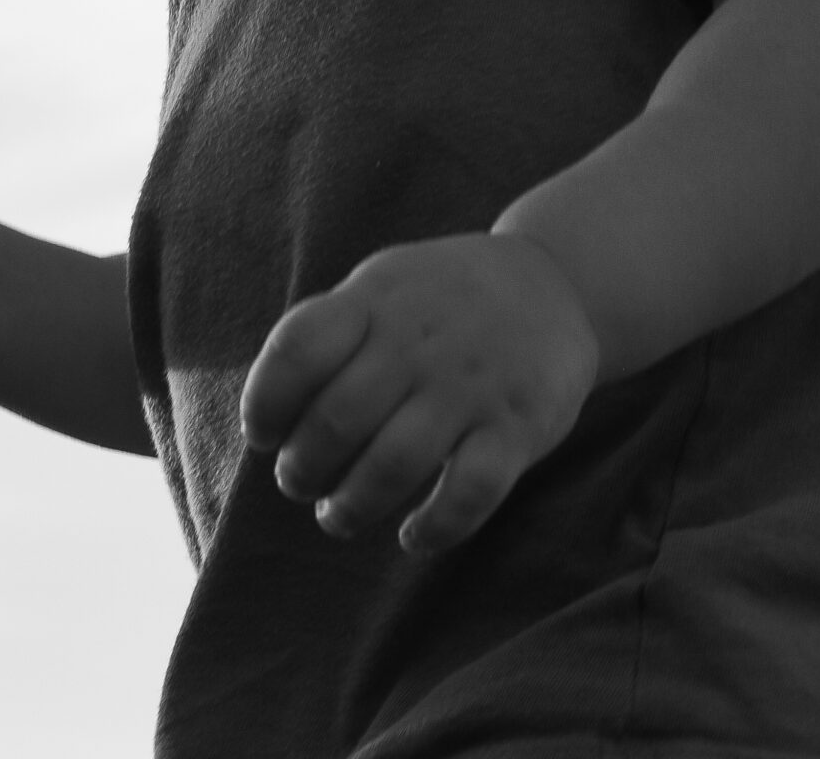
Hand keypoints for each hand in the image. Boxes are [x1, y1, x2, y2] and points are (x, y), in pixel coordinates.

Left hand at [240, 232, 599, 555]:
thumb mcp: (383, 287)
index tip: (264, 435)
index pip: (299, 348)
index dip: (266, 401)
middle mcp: (419, 340)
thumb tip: (269, 414)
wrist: (555, 283)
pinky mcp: (518, 426)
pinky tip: (414, 536)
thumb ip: (332, 334)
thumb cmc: (442, 299)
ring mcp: (470, 384)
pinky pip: (470, 492)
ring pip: (395, 464)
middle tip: (300, 485)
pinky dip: (435, 526)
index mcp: (376, 299)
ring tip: (339, 516)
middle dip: (304, 469)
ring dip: (354, 505)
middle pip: (338, 418)